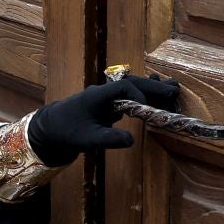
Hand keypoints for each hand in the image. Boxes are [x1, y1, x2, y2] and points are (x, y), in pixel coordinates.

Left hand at [27, 72, 180, 166]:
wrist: (49, 130)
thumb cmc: (66, 132)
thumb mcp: (86, 139)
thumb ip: (108, 139)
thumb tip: (131, 141)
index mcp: (97, 95)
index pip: (124, 87)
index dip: (139, 95)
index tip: (149, 108)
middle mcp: (102, 92)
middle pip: (131, 83)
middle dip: (152, 86)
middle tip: (174, 89)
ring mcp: (104, 97)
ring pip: (130, 88)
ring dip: (149, 88)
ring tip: (171, 88)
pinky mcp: (105, 105)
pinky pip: (127, 96)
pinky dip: (142, 95)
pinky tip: (154, 96)